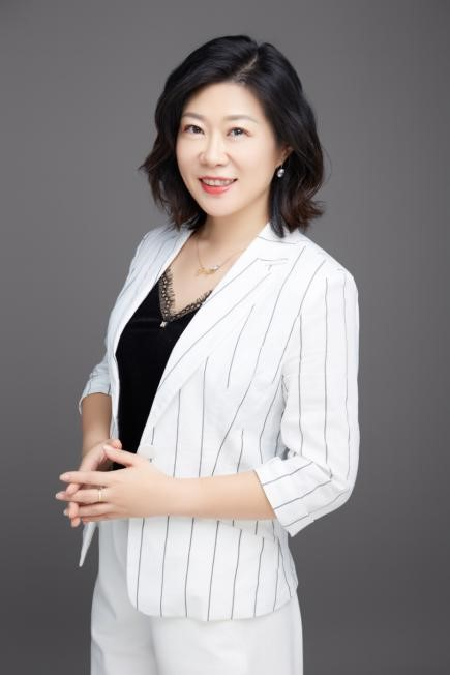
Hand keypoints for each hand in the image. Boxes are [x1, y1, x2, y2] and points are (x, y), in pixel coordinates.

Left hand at [56, 444, 173, 521]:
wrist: (167, 497)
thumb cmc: (154, 477)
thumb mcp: (137, 461)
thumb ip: (119, 454)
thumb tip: (106, 448)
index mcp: (117, 480)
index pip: (90, 479)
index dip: (75, 478)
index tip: (63, 477)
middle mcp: (114, 495)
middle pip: (87, 496)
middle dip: (71, 496)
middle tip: (59, 496)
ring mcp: (117, 507)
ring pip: (92, 510)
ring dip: (77, 510)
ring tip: (67, 510)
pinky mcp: (121, 515)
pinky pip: (102, 519)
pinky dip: (90, 519)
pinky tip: (83, 518)